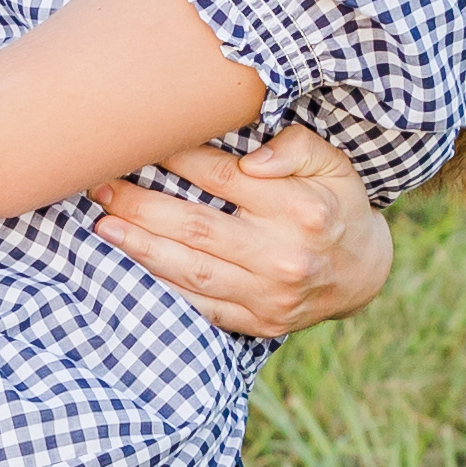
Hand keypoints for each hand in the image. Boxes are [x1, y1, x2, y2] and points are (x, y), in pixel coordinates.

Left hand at [90, 121, 392, 341]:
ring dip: (141, 248)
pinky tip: (132, 268)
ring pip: (191, 271)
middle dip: (140, 206)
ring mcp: (270, 295)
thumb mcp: (334, 163)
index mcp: (298, 208)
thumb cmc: (337, 203)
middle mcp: (283, 255)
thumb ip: (295, 148)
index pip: (222, 178)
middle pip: (195, 227)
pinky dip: (163, 288)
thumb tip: (252, 159)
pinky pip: (202, 306)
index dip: (175, 159)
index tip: (139, 143)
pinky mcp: (260, 323)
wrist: (365, 272)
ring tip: (104, 227)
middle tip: (101, 186)